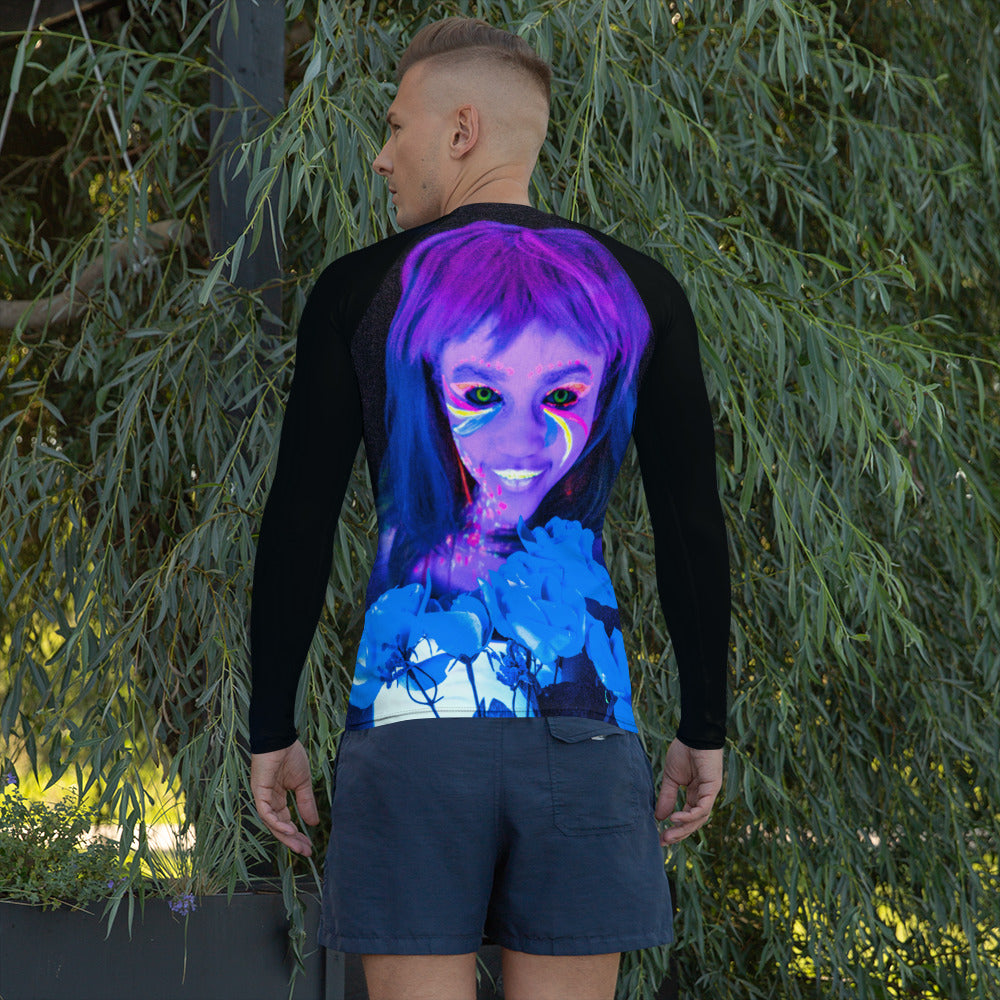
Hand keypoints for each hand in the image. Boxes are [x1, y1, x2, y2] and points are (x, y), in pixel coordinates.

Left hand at [250, 739, 319, 856]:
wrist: (281, 739)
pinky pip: (265, 812)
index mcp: (278, 798)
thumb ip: (306, 802)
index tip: (309, 845)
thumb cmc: (290, 756)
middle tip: (306, 852)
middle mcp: (268, 801)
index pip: (286, 821)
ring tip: (299, 844)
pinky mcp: (258, 792)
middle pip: (279, 827)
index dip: (297, 834)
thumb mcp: (303, 783)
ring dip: (286, 835)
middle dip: (292, 840)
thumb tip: (314, 822)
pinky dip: (277, 822)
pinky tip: (290, 829)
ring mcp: (262, 797)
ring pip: (272, 823)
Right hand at [655, 738, 723, 844]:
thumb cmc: (683, 752)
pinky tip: (676, 818)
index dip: (676, 828)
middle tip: (664, 841)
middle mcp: (704, 797)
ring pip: (699, 818)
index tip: (661, 837)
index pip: (687, 817)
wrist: (693, 735)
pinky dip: (690, 815)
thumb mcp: (671, 778)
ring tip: (669, 833)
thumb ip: (667, 797)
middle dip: (679, 833)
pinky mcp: (713, 788)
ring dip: (684, 828)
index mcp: (695, 795)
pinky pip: (703, 808)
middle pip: (694, 822)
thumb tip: (659, 817)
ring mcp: (710, 794)